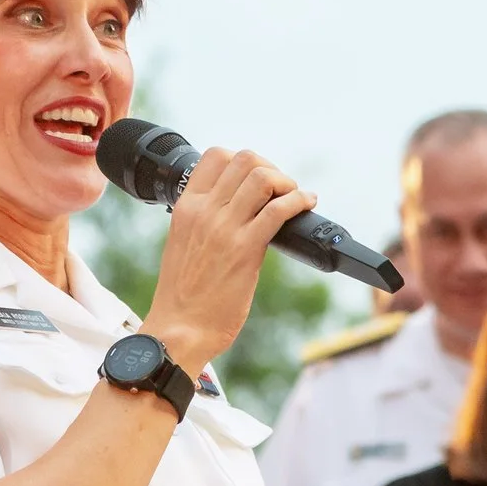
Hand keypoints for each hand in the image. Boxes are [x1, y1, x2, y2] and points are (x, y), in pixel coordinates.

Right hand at [140, 147, 316, 368]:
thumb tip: (237, 207)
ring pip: (263, 177)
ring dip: (287, 183)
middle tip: (281, 190)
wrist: (179, 329)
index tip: (259, 179)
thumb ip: (205, 220)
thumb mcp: (184, 243)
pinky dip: (299, 201)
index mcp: (185, 207)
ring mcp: (224, 228)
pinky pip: (278, 210)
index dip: (246, 161)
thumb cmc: (184, 295)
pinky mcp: (245, 249)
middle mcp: (203, 211)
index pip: (216, 156)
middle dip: (271, 168)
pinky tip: (307, 205)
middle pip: (245, 159)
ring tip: (295, 198)